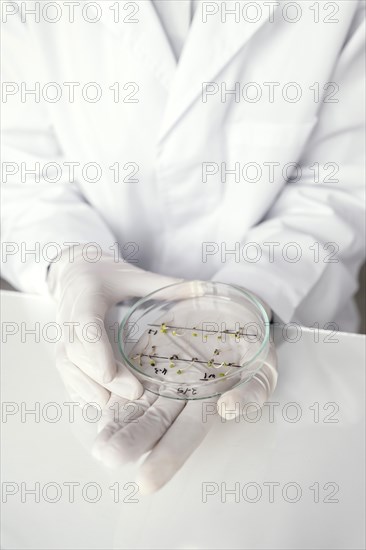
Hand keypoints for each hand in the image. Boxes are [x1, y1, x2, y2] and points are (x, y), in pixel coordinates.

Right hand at [47, 246, 181, 406]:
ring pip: (67, 364)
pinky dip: (80, 390)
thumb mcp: (134, 274)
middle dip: (102, 376)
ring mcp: (63, 334)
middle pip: (78, 351)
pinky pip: (65, 372)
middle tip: (134, 393)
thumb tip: (204, 289)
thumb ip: (166, 284)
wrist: (75, 271)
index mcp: (86, 295)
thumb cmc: (106, 274)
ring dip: (88, 388)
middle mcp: (69, 316)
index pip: (85, 323)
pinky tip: (100, 405)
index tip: (109, 373)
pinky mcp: (63, 347)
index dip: (95, 349)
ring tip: (115, 407)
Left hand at [93, 297, 277, 493]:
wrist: (234, 313)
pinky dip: (110, 390)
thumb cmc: (253, 345)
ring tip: (97, 444)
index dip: (167, 457)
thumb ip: (251, 390)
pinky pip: (126, 376)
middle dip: (132, 442)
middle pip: (154, 423)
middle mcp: (180, 397)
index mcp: (208, 402)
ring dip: (116, 424)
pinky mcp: (146, 358)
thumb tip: (229, 409)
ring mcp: (161, 378)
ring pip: (136, 404)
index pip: (186, 433)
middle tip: (108, 457)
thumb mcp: (263, 368)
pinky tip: (94, 402)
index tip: (145, 482)